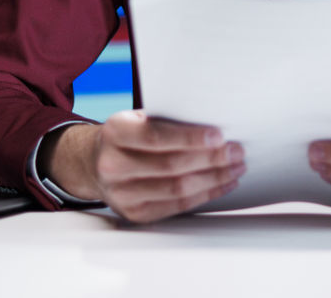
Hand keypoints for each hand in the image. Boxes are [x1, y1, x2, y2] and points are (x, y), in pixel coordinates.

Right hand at [45, 111, 244, 222]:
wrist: (93, 163)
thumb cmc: (128, 135)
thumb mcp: (137, 118)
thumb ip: (166, 120)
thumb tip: (213, 124)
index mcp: (115, 132)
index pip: (156, 137)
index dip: (190, 138)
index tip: (219, 135)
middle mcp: (113, 165)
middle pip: (172, 165)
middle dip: (211, 159)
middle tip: (237, 151)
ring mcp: (121, 193)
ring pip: (177, 188)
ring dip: (214, 178)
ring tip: (236, 167)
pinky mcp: (134, 213)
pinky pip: (177, 206)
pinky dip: (205, 194)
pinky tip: (222, 183)